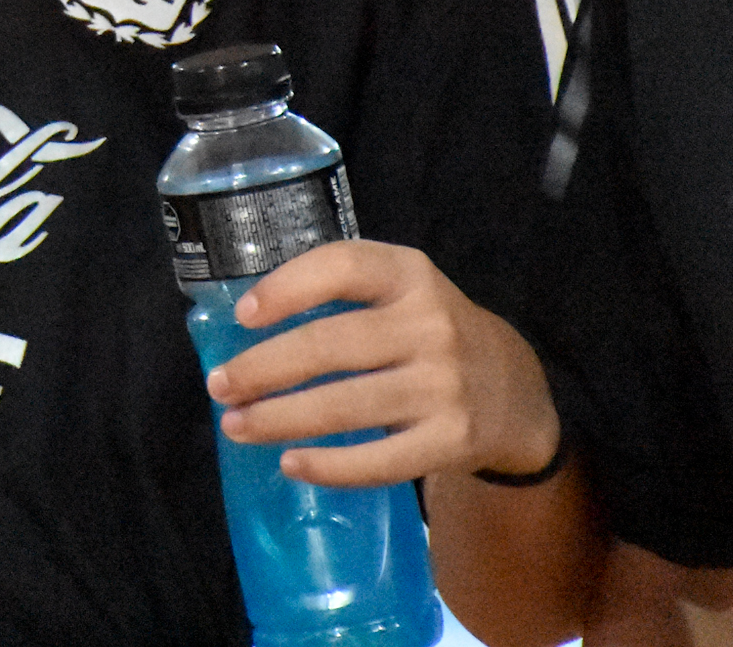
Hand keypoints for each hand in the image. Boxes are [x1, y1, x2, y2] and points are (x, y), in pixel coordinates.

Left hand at [207, 240, 560, 489]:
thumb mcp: (398, 290)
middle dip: (263, 368)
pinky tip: (291, 464)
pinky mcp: (453, 441)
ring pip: (346, 405)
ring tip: (236, 426)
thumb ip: (339, 291)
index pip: (342, 266)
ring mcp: (445, 386)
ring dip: (281, 419)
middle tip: (218, 386)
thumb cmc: (426, 332)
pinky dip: (329, 467)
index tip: (243, 316)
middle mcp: (431, 324)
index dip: (287, 288)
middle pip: (330, 345)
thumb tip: (245, 321)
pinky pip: (380, 461)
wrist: (514, 390)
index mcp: (410, 274)